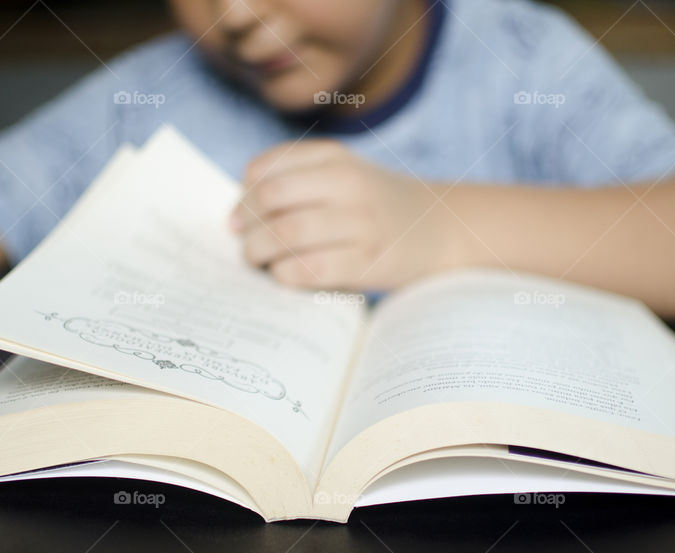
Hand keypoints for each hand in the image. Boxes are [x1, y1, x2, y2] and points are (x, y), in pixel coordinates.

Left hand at [230, 140, 459, 290]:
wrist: (437, 228)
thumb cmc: (371, 205)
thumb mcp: (340, 173)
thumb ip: (293, 181)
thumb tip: (237, 215)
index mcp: (334, 157)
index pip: (265, 170)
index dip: (243, 197)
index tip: (238, 218)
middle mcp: (349, 183)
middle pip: (271, 199)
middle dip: (246, 225)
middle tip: (243, 242)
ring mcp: (362, 223)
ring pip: (287, 233)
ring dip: (259, 251)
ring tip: (257, 260)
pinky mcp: (369, 262)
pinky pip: (312, 268)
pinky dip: (286, 273)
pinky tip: (284, 274)